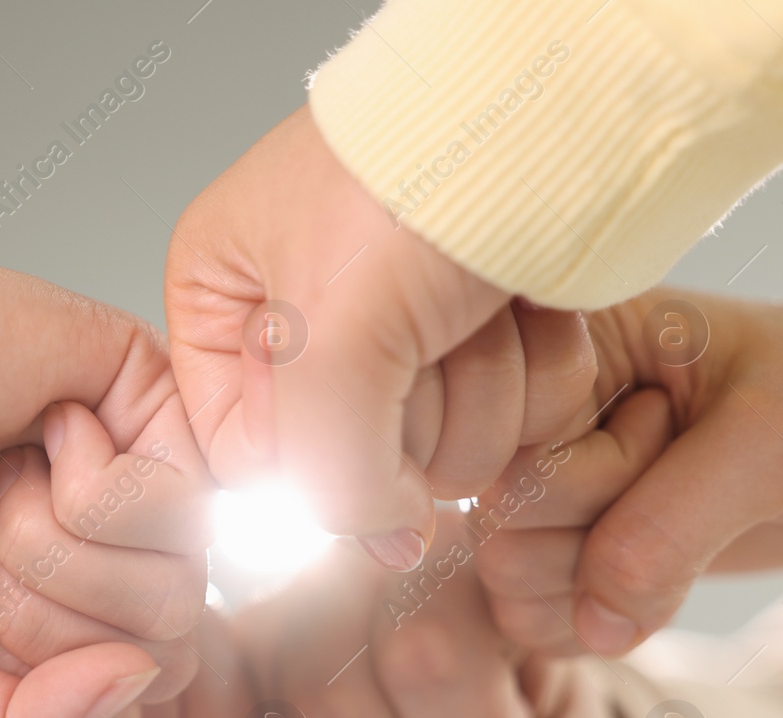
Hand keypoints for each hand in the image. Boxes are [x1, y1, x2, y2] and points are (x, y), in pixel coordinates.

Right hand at [0, 141, 208, 717]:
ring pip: (175, 595)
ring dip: (50, 553)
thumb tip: (137, 683)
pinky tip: (33, 432)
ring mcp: (148, 481)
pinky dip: (84, 489)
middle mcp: (119, 560)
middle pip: (160, 662)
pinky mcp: (163, 400)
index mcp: (67, 630)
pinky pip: (187, 508)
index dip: (20, 687)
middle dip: (33, 620)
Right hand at [164, 106, 595, 568]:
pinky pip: (520, 419)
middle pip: (358, 459)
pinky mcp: (493, 330)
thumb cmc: (419, 178)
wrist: (558, 106)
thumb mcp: (332, 340)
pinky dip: (542, 373)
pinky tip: (529, 308)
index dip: (314, 467)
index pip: (247, 455)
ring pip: (450, 451)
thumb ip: (326, 471)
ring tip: (483, 309)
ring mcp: (405, 325)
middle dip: (415, 414)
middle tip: (423, 335)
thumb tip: (382, 546)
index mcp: (224, 297)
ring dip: (488, 392)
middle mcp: (307, 316)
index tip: (365, 451)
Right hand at [476, 289, 782, 655]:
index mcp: (565, 344)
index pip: (500, 446)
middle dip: (598, 534)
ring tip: (683, 530)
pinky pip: (535, 620)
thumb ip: (667, 525)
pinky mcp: (578, 551)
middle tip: (685, 483)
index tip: (667, 424)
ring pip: (507, 581)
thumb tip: (592, 620)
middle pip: (497, 524)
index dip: (586, 472)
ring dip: (599, 586)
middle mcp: (543, 416)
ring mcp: (557, 488)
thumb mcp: (772, 443)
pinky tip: (662, 578)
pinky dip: (599, 622)